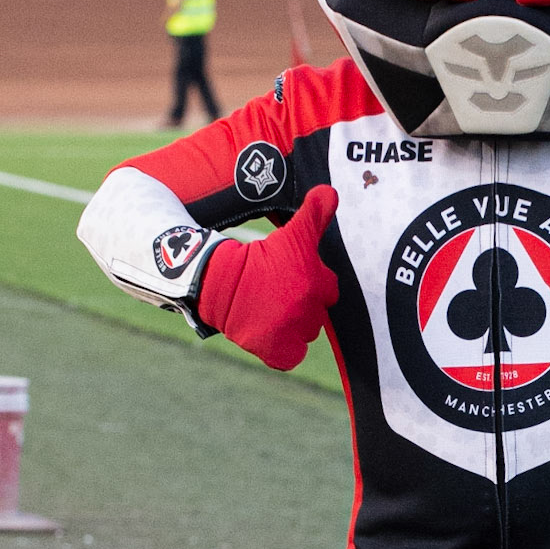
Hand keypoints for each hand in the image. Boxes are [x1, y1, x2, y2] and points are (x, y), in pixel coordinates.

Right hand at [198, 185, 338, 369]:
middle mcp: (307, 310)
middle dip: (302, 305)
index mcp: (317, 283)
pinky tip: (269, 332)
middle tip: (276, 293)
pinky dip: (283, 349)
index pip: (328, 289)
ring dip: (292, 325)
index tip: (290, 276)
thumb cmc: (258, 257)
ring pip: (304, 333)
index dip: (311, 282)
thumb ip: (315, 214)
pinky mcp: (276, 351)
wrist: (217, 281)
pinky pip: (290, 356)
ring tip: (268, 308)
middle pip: (316, 313)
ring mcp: (291, 332)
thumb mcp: (291, 233)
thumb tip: (332, 192)